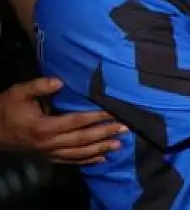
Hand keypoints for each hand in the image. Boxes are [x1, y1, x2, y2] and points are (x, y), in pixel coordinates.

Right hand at [0, 77, 126, 164]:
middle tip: (124, 128)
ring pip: (78, 153)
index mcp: (43, 127)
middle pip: (82, 139)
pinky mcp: (47, 158)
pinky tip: (101, 159)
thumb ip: (39, 86)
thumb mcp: (19, 92)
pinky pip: (70, 161)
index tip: (114, 112)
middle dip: (104, 134)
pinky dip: (86, 161)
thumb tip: (60, 81)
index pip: (76, 121)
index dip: (96, 117)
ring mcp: (48, 153)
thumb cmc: (7, 109)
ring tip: (118, 144)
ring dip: (100, 149)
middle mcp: (48, 143)